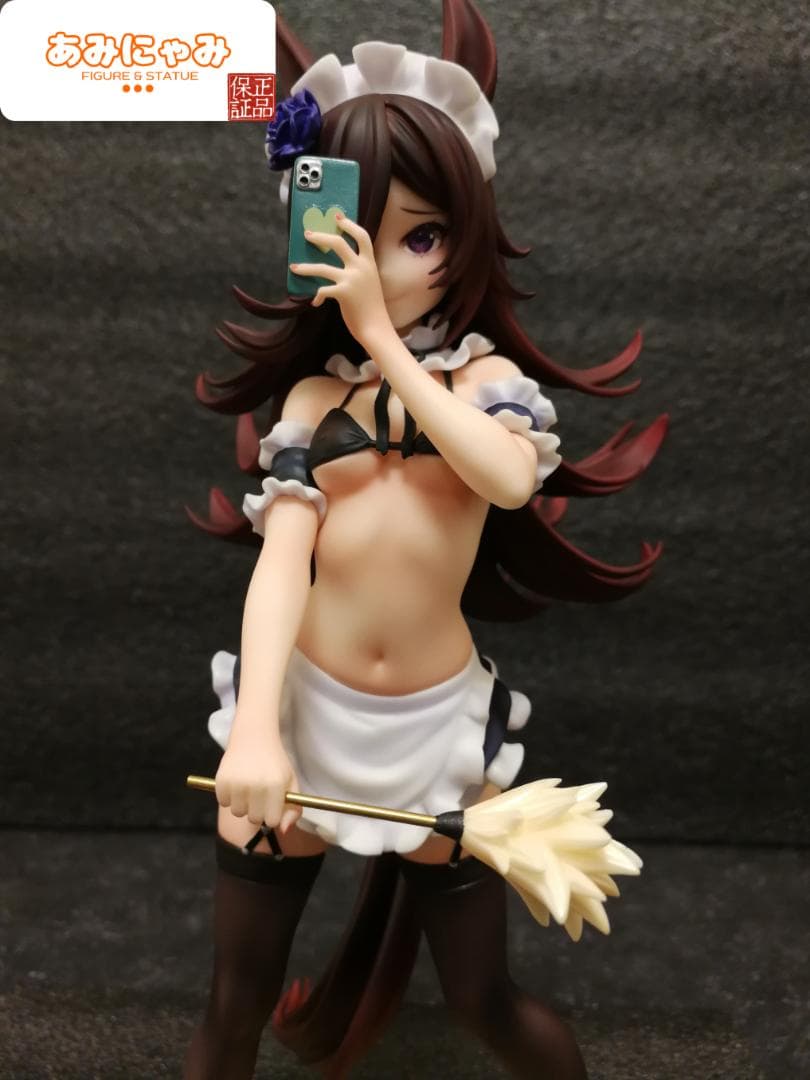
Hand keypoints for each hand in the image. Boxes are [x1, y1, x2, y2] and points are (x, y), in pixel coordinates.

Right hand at [215, 732, 301, 833]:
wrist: (253, 736)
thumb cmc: (275, 762)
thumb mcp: (291, 781)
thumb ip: (294, 809)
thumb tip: (283, 830)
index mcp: (276, 786)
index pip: (272, 821)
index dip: (272, 814)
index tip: (272, 804)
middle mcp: (256, 785)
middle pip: (254, 819)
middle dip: (257, 810)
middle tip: (259, 793)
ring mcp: (237, 783)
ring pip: (237, 812)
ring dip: (242, 804)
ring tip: (248, 786)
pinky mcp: (221, 780)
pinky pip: (223, 802)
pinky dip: (228, 796)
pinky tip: (236, 781)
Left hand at [290, 214, 392, 347]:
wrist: (376, 328)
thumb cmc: (372, 308)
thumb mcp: (370, 283)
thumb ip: (359, 271)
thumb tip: (339, 267)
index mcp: (369, 263)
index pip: (362, 236)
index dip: (349, 225)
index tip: (337, 216)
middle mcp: (361, 267)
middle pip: (338, 243)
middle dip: (321, 236)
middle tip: (308, 234)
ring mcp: (351, 279)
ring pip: (322, 267)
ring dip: (306, 267)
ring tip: (294, 267)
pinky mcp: (343, 293)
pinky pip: (322, 290)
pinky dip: (317, 296)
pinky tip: (315, 302)